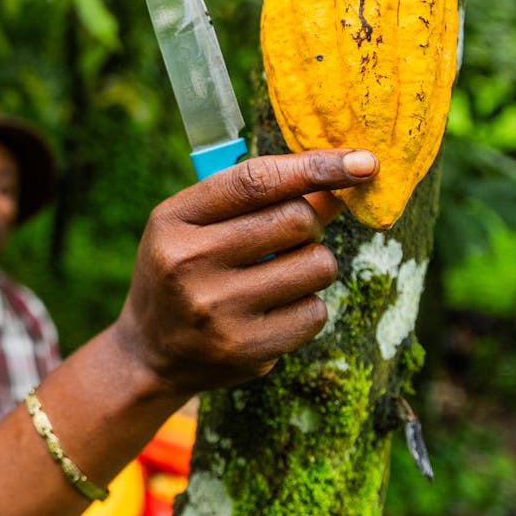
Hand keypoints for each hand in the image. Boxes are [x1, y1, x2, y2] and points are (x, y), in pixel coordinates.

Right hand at [113, 149, 378, 390]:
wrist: (151, 353)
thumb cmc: (184, 273)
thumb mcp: (197, 225)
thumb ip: (257, 199)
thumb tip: (339, 182)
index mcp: (173, 220)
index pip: (255, 180)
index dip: (316, 166)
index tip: (364, 162)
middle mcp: (190, 262)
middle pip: (296, 218)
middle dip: (309, 223)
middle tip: (292, 236)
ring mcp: (217, 309)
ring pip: (316, 264)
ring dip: (312, 265)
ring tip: (279, 276)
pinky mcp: (246, 348)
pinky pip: (314, 311)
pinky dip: (306, 307)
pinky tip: (275, 312)